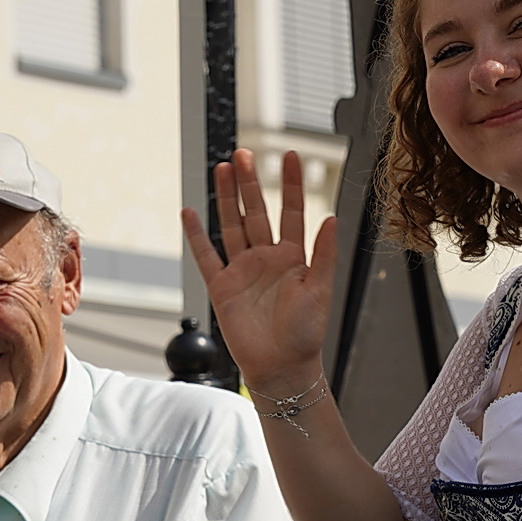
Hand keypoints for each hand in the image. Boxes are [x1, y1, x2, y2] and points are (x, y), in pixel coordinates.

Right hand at [183, 148, 337, 391]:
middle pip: (256, 212)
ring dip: (227, 198)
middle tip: (245, 153)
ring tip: (222, 168)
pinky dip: (196, 235)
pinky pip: (206, 256)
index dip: (291, 184)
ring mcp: (243, 270)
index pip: (292, 212)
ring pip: (232, 225)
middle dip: (251, 182)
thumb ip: (324, 253)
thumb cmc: (305, 334)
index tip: (291, 155)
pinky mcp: (222, 287)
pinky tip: (190, 212)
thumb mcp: (321, 290)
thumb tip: (331, 217)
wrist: (281, 367)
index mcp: (294, 257)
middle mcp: (267, 259)